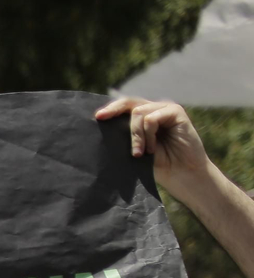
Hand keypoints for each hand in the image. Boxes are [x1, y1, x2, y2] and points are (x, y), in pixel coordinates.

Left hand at [95, 98, 214, 203]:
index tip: (96, 118)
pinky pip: (151, 119)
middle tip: (100, 119)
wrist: (181, 175)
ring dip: (135, 135)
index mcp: (143, 119)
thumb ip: (125, 137)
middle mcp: (153, 110)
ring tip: (140, 154)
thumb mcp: (135, 150)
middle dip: (113, 110)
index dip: (110, 109)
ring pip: (138, 112)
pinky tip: (152, 149)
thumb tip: (101, 128)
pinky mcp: (176, 112)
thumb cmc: (158, 166)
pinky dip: (147, 135)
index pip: (124, 107)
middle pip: (129, 102)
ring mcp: (165, 109)